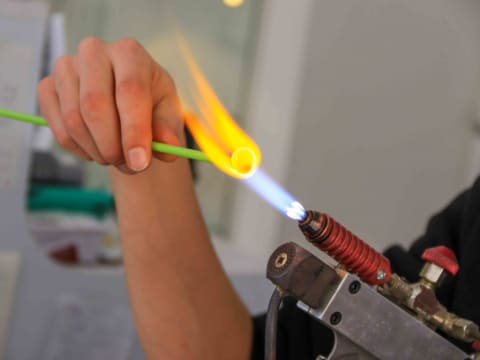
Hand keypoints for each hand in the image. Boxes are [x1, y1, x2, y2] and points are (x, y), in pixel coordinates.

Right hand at [37, 37, 183, 171]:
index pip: (130, 91)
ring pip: (75, 121)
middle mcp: (94, 52)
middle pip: (95, 105)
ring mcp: (65, 67)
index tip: (139, 163)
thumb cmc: (151, 103)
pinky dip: (81, 151)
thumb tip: (168, 148)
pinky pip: (59, 130)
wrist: (126, 99)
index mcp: (130, 53)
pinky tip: (98, 149)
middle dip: (112, 146)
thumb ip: (169, 131)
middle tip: (129, 166)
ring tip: (117, 157)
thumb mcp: (168, 115)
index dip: (134, 131)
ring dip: (98, 152)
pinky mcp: (47, 87)